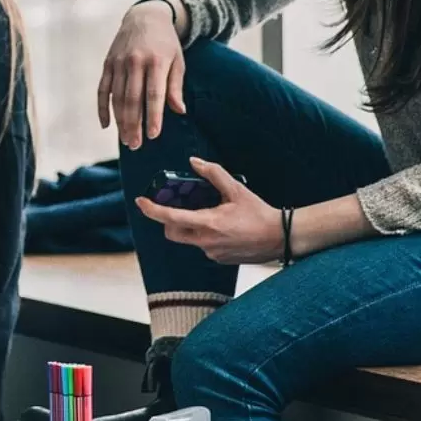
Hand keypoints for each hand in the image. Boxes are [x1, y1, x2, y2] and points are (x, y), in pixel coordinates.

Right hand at [99, 0, 186, 148]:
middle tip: (135, 145)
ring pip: (117, 98)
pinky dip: (103, 109)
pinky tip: (106, 125)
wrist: (145, 17)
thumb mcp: (177, 61)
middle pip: (133, 99)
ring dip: (120, 121)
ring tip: (125, 140)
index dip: (153, 116)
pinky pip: (103, 90)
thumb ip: (175, 86)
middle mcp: (135, 62)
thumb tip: (179, 111)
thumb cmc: (165, 44)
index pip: (154, 94)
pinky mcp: (108, 64)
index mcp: (157, 61)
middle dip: (134, 124)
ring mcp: (119, 63)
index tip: (153, 135)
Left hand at [134, 158, 281, 264]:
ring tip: (210, 214)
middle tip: (177, 207)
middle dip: (169, 220)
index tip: (140, 202)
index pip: (170, 218)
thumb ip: (213, 174)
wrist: (280, 238)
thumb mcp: (237, 189)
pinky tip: (223, 227)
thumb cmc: (259, 214)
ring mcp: (210, 253)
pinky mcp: (218, 259)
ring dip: (190, 227)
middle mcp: (205, 242)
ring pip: (188, 239)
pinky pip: (202, 246)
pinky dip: (204, 235)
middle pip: (172, 232)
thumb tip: (194, 162)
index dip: (152, 210)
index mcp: (207, 223)